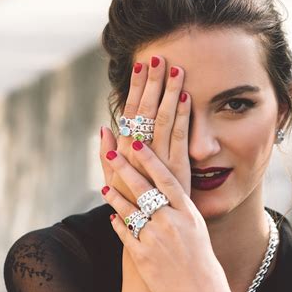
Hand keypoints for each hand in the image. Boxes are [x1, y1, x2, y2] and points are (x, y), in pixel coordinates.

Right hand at [100, 56, 190, 203]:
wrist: (150, 234)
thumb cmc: (131, 208)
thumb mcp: (113, 183)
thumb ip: (106, 156)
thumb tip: (104, 129)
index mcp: (124, 152)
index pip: (131, 113)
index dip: (136, 88)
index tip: (140, 65)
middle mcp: (138, 153)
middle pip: (146, 111)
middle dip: (152, 82)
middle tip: (158, 57)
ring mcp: (158, 160)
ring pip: (163, 119)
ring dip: (169, 93)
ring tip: (175, 69)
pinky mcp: (177, 169)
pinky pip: (180, 138)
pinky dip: (183, 116)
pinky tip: (186, 97)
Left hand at [101, 141, 234, 291]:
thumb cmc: (201, 261)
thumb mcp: (198, 229)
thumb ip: (182, 210)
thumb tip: (169, 193)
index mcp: (187, 212)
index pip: (166, 179)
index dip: (150, 160)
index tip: (137, 144)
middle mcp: (171, 221)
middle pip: (144, 189)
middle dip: (125, 169)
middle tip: (111, 153)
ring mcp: (156, 238)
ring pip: (129, 210)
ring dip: (115, 197)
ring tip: (105, 187)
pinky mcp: (142, 256)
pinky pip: (125, 234)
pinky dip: (117, 224)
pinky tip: (111, 216)